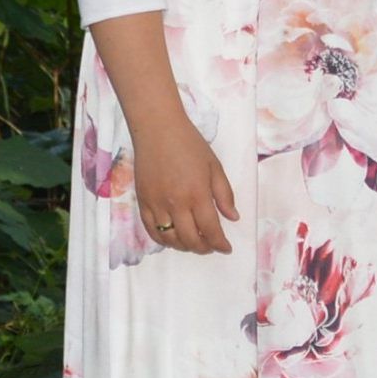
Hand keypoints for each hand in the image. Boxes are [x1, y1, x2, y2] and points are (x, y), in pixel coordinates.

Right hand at [129, 110, 238, 256]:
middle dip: (204, 248)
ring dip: (184, 246)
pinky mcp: (143, 202)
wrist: (158, 129)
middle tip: (211, 246)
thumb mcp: (215, 166)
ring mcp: (157, 204)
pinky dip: (163, 240)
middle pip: (190, 239)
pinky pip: (151, 231)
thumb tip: (233, 217)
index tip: (226, 248)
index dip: (220, 243)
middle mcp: (176, 204)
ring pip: (170, 239)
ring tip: (193, 243)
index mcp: (197, 194)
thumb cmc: (190, 144)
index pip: (210, 229)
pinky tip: (173, 238)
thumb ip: (225, 194)